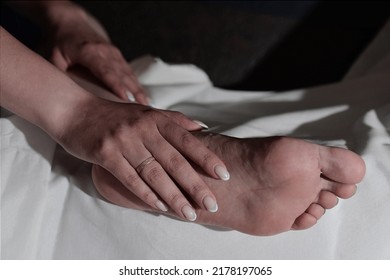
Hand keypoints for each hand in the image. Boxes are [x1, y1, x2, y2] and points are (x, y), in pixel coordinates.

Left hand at [47, 2, 147, 103]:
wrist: (71, 22)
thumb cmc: (62, 42)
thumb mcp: (55, 59)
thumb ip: (63, 78)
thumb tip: (68, 99)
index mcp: (89, 52)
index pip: (105, 71)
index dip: (116, 85)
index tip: (125, 98)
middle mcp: (105, 51)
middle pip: (122, 74)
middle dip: (133, 91)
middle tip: (142, 107)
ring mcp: (113, 52)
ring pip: (129, 73)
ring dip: (138, 89)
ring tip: (146, 104)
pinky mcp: (117, 55)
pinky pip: (129, 71)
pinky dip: (136, 84)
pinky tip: (143, 95)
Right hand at [58, 98, 228, 220]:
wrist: (75, 111)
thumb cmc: (117, 116)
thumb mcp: (147, 113)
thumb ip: (175, 120)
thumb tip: (203, 130)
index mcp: (156, 118)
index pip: (187, 140)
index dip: (207, 158)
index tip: (224, 175)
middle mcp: (143, 129)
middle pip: (174, 161)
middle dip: (195, 184)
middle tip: (212, 204)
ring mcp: (124, 141)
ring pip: (154, 173)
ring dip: (174, 196)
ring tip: (190, 214)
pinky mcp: (106, 154)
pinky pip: (130, 179)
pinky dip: (147, 195)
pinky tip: (161, 208)